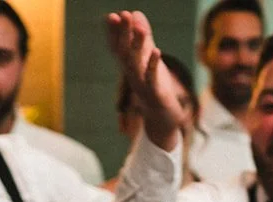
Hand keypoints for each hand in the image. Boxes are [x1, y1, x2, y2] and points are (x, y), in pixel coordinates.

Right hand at [106, 11, 188, 149]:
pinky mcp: (155, 93)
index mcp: (128, 66)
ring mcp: (141, 84)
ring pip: (136, 64)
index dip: (113, 32)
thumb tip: (135, 13)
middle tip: (122, 15)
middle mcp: (131, 75)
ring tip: (140, 28)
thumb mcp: (147, 58)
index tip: (110, 16)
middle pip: (124, 53)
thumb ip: (142, 36)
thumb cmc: (154, 85)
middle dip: (123, 34)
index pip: (117, 47)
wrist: (162, 117)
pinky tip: (156, 51)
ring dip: (137, 46)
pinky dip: (152, 65)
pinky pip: (152, 79)